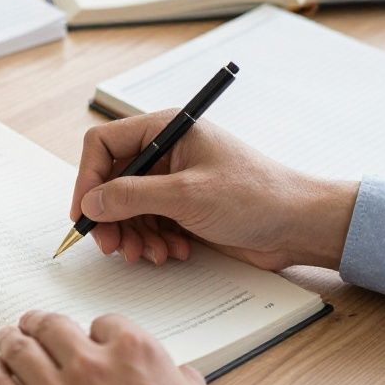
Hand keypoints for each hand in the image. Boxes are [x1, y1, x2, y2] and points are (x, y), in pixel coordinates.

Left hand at [0, 310, 232, 384]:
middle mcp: (92, 365)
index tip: (89, 338)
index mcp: (136, 353)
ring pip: (22, 352)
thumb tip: (180, 376)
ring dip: (12, 340)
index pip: (104, 324)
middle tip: (31, 323)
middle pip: (54, 328)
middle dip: (41, 323)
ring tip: (7, 338)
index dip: (96, 331)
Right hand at [71, 112, 359, 269]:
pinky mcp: (182, 208)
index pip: (103, 144)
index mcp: (167, 130)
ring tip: (150, 254)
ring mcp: (173, 181)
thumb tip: (91, 202)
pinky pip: (148, 225)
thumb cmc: (256, 196)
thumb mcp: (187, 196)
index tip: (85, 213)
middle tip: (113, 247)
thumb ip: (132, 197)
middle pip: (111, 181)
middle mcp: (166, 152)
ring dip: (133, 236)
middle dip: (110, 217)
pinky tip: (173, 252)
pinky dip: (153, 242)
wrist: (299, 225)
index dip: (88, 178)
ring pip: (127, 209)